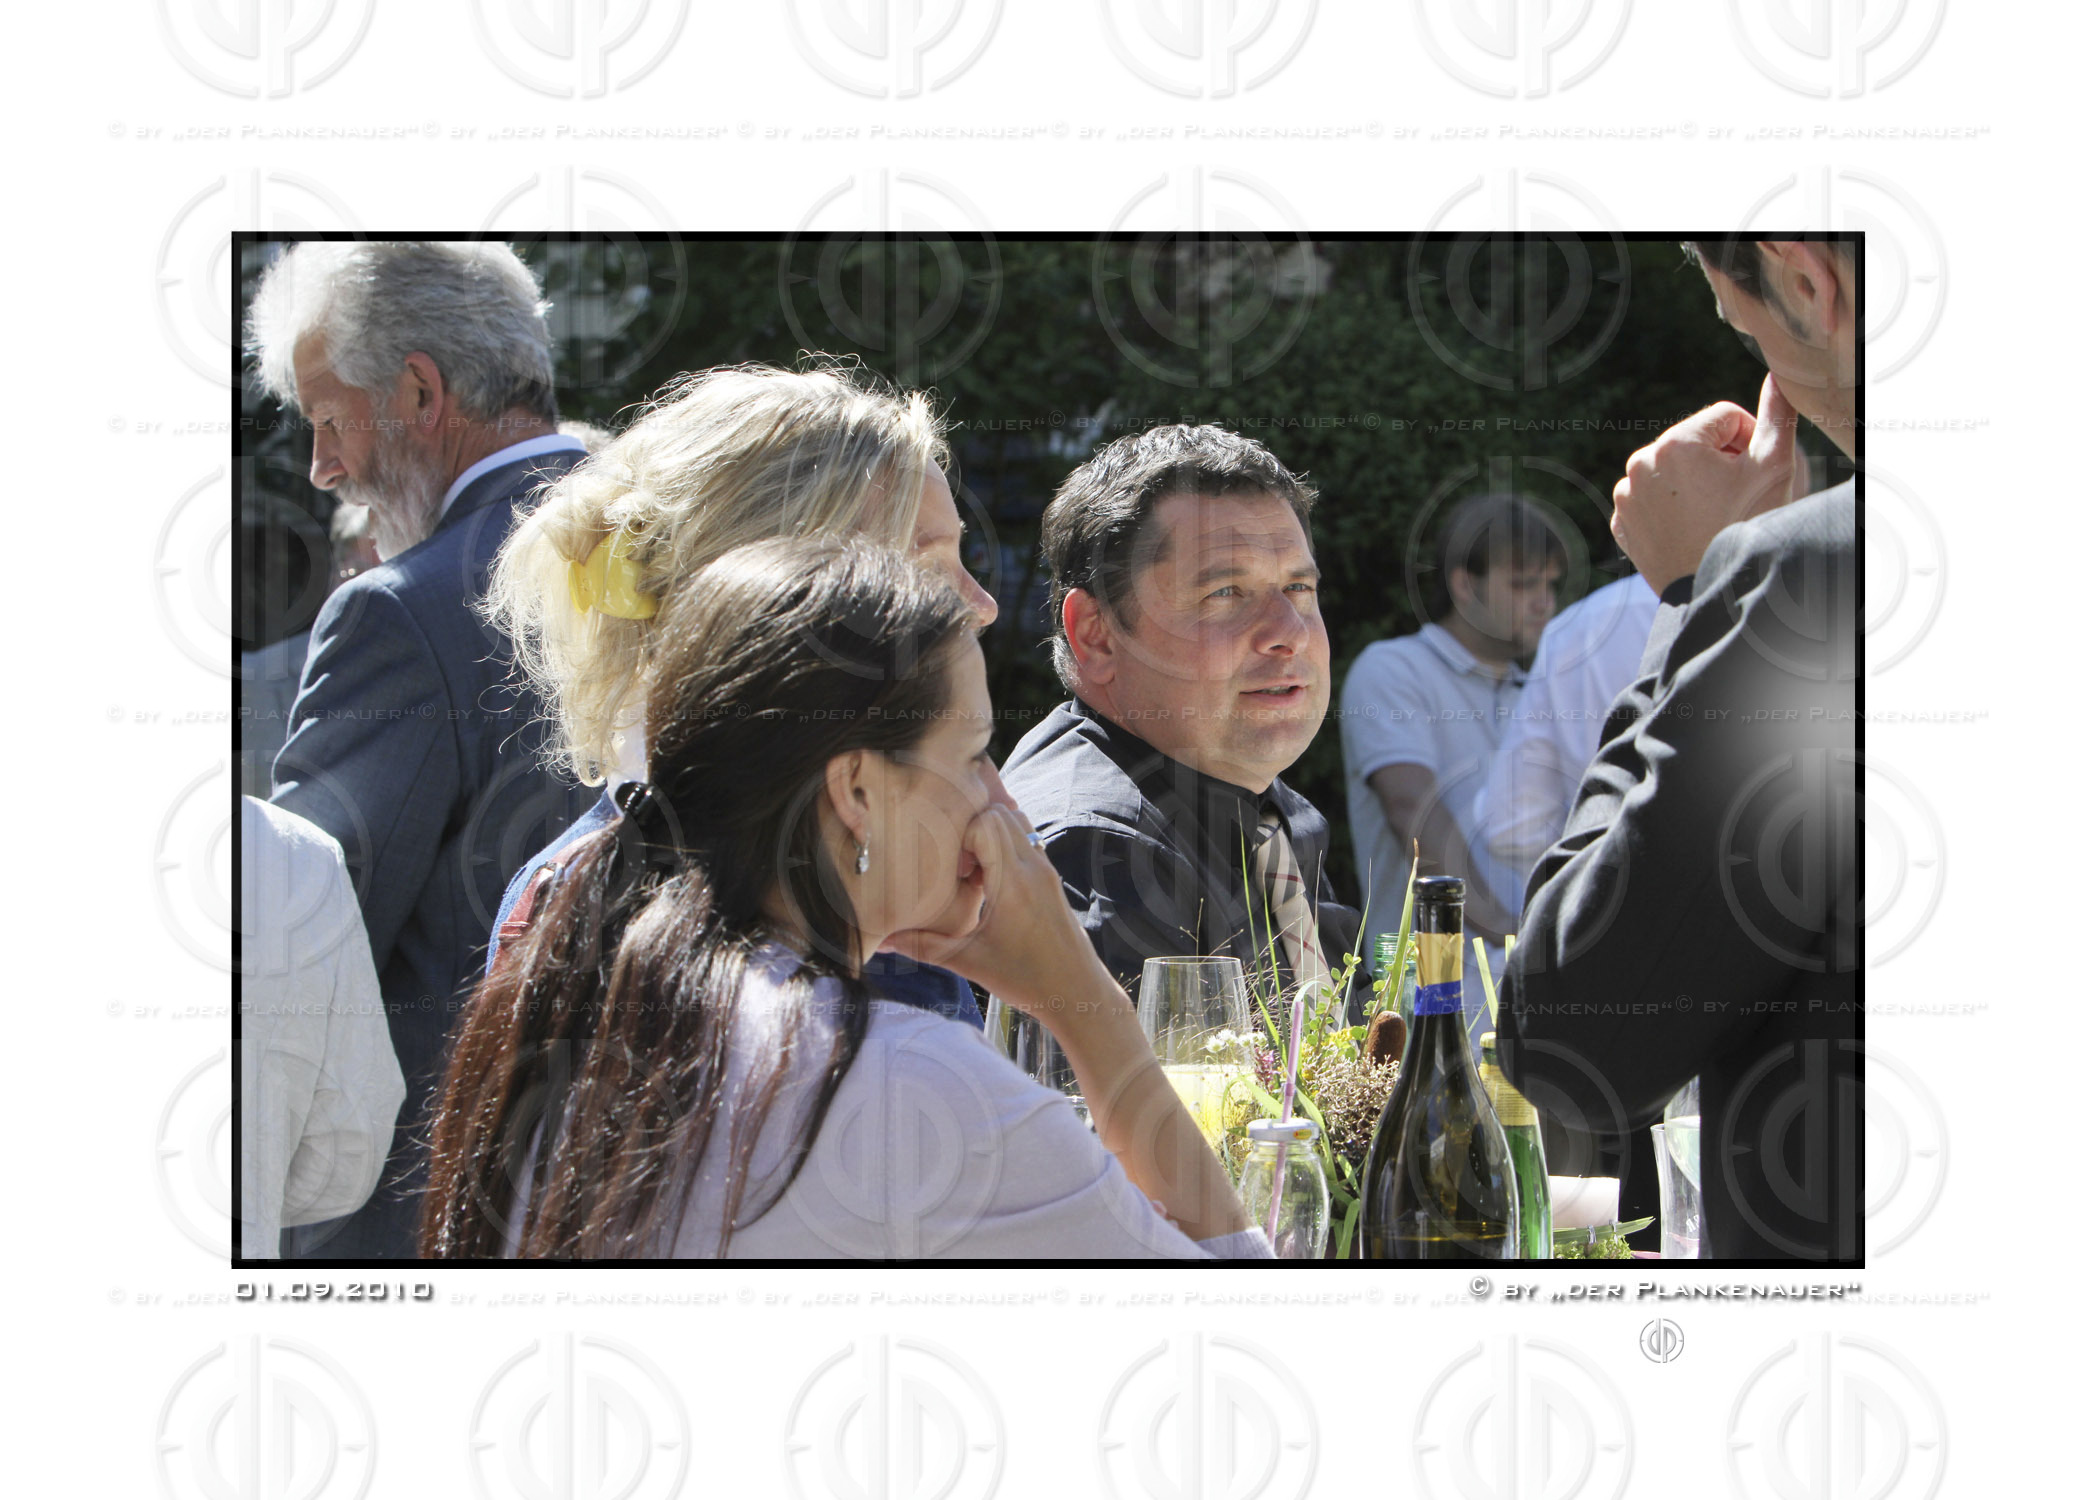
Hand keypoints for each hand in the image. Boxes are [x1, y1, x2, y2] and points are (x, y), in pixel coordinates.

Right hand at [885, 807, 1110, 1019]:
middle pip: (1001, 813)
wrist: (1077, 993)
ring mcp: (1046, 870)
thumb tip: (882, 940)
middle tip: (959, 867)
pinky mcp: (1051, 878)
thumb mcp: (968, 962)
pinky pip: (1027, 840)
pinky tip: (990, 882)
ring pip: (1017, 822)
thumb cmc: (1026, 979)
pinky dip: (1005, 847)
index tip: (954, 872)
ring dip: (990, 835)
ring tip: (973, 871)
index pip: (986, 824)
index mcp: (1013, 882)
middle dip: (972, 829)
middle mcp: (1033, 867)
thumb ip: (922, 946)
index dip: (961, 839)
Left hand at [1612, 375, 1797, 593]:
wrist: (1716, 589)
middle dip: (1718, 460)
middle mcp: (1640, 462)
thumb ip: (1776, 414)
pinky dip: (1668, 507)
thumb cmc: (1748, 524)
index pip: (1723, 418)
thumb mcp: (1774, 465)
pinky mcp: (1620, 522)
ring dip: (1693, 481)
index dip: (1747, 439)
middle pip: (1694, 442)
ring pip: (1671, 470)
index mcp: (1675, 442)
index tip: (1753, 470)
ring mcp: (1625, 495)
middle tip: (1734, 494)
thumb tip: (1775, 377)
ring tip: (1711, 511)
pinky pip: (1650, 500)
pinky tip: (1688, 526)